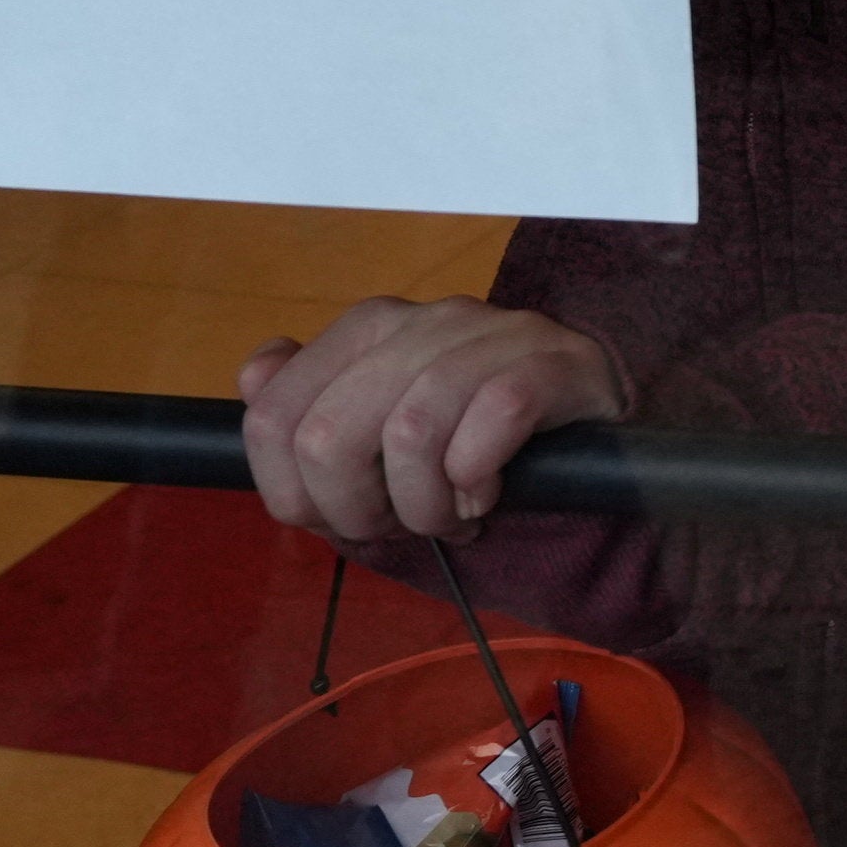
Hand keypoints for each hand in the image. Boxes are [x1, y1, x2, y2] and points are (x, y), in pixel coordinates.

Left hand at [237, 297, 626, 544]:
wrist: (591, 421)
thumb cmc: (475, 433)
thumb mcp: (383, 430)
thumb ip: (312, 409)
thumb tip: (255, 380)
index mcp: (367, 329)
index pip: (273, 419)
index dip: (297, 495)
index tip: (346, 516)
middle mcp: (421, 320)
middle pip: (328, 435)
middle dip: (356, 509)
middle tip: (402, 527)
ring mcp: (489, 334)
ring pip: (409, 432)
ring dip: (425, 505)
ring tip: (452, 519)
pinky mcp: (551, 361)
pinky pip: (493, 419)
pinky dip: (479, 479)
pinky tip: (489, 496)